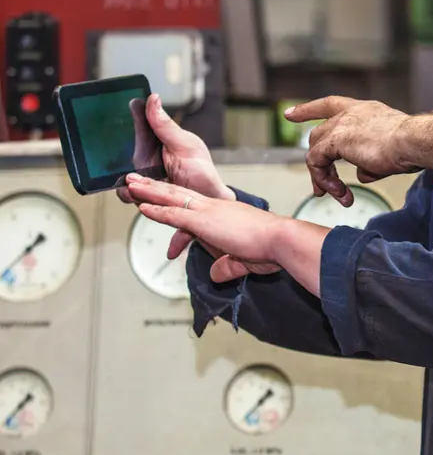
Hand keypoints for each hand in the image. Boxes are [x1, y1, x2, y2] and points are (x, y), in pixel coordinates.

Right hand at [117, 93, 234, 205]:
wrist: (206, 200)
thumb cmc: (200, 170)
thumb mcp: (186, 145)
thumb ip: (166, 126)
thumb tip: (153, 99)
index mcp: (158, 139)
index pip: (140, 121)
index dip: (133, 111)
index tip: (129, 103)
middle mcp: (146, 155)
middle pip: (123, 146)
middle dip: (117, 144)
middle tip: (128, 154)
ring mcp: (142, 174)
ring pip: (120, 170)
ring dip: (125, 174)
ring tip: (133, 177)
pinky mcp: (141, 193)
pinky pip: (126, 192)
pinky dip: (127, 192)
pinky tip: (135, 190)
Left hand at [126, 175, 281, 282]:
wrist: (280, 239)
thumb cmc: (270, 248)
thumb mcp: (243, 261)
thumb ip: (227, 267)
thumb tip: (216, 275)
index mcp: (223, 212)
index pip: (192, 203)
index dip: (173, 196)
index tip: (159, 191)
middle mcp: (213, 207)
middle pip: (177, 193)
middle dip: (154, 186)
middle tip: (135, 179)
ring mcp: (207, 212)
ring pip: (171, 198)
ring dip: (148, 191)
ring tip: (130, 185)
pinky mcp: (204, 221)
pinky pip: (174, 214)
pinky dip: (156, 210)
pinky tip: (141, 206)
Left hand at [285, 96, 419, 205]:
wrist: (413, 141)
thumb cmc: (411, 145)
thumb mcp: (387, 152)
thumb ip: (370, 161)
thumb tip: (362, 174)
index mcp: (363, 110)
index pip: (329, 104)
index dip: (308, 110)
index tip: (290, 114)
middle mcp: (349, 113)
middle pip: (318, 134)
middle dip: (316, 161)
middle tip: (322, 187)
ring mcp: (340, 125)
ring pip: (316, 150)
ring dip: (324, 176)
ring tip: (337, 194)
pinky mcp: (335, 140)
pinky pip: (317, 162)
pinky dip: (324, 179)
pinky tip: (340, 191)